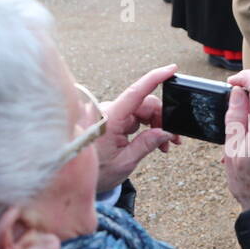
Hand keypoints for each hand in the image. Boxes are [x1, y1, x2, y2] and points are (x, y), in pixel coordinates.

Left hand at [93, 64, 180, 193]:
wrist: (76, 179)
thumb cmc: (96, 171)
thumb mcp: (125, 162)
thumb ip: (146, 144)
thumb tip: (166, 132)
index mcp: (109, 119)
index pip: (135, 93)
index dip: (155, 78)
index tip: (171, 69)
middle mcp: (108, 111)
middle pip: (144, 104)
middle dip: (162, 119)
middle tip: (173, 139)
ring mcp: (110, 114)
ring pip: (142, 111)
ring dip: (156, 125)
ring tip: (165, 145)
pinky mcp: (112, 119)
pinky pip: (135, 117)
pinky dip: (147, 128)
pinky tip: (154, 141)